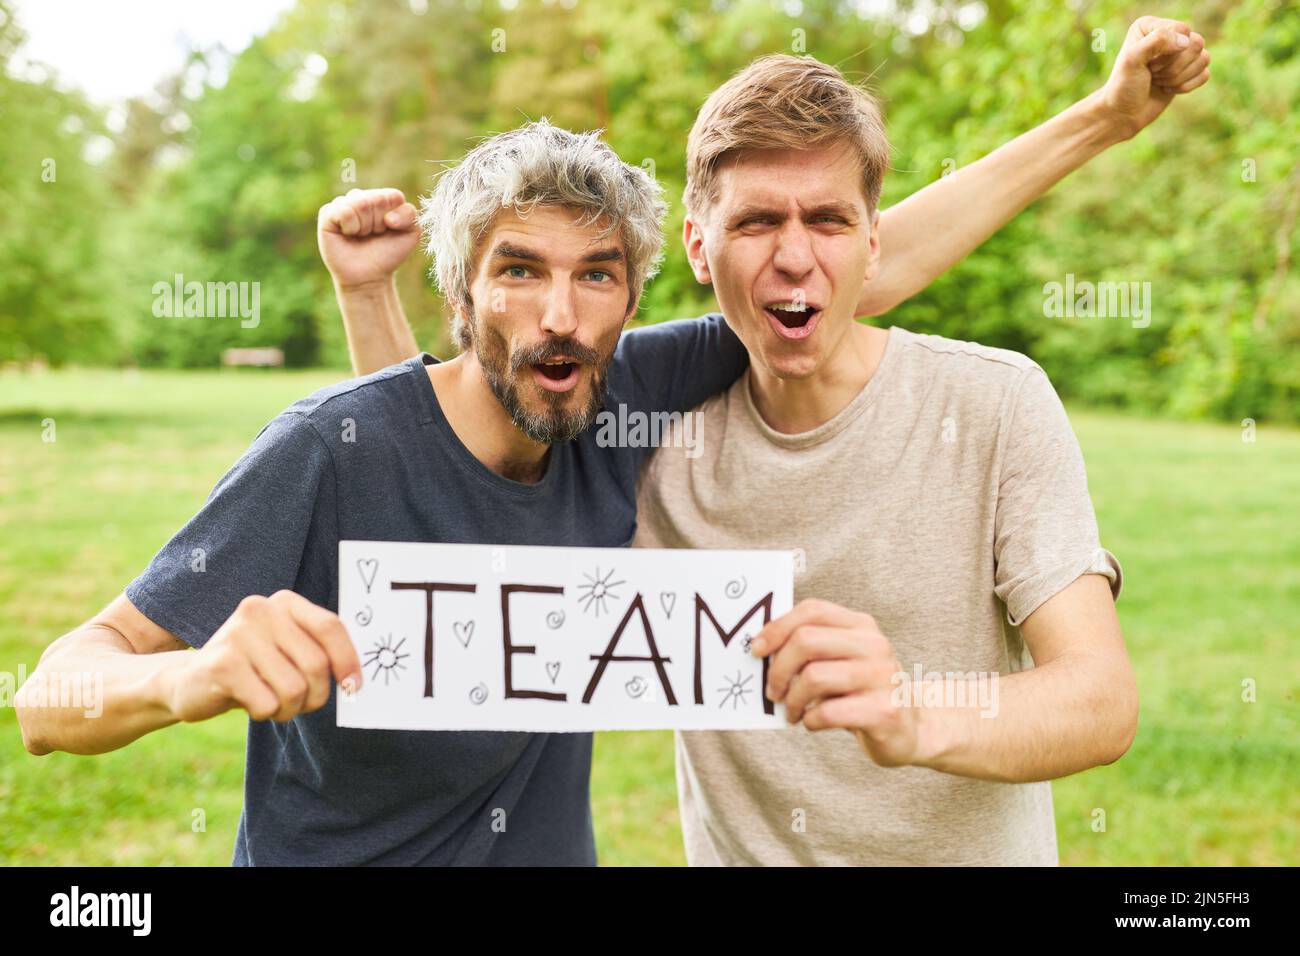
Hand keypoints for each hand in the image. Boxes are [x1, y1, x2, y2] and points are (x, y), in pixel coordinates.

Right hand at [168, 591, 362, 723]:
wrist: (190, 682)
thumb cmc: (253, 670)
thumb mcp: (287, 652)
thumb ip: (319, 654)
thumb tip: (355, 681)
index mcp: (284, 602)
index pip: (330, 627)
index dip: (348, 660)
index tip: (353, 687)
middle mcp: (261, 610)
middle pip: (316, 664)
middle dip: (315, 696)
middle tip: (299, 703)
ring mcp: (238, 635)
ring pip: (294, 689)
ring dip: (288, 709)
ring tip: (270, 701)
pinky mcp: (221, 664)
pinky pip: (267, 704)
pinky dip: (264, 713)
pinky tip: (246, 701)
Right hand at [317, 187, 419, 290]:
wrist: (369, 276)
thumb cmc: (388, 254)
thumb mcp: (410, 233)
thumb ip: (410, 214)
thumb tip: (388, 217)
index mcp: (382, 198)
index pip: (393, 196)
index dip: (395, 217)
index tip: (390, 230)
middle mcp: (362, 197)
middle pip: (376, 199)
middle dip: (378, 223)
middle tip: (373, 235)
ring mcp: (344, 204)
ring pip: (360, 203)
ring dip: (365, 226)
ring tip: (360, 236)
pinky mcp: (327, 214)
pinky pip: (343, 211)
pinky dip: (350, 227)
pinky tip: (347, 234)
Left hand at [752, 599, 919, 766]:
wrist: (909, 730)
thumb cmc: (861, 693)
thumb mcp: (842, 661)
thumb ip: (811, 649)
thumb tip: (760, 648)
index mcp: (862, 626)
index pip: (812, 611)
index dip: (777, 628)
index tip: (755, 650)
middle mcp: (875, 645)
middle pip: (806, 641)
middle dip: (778, 668)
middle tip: (772, 691)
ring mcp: (883, 677)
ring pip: (812, 677)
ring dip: (791, 700)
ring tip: (792, 712)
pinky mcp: (884, 711)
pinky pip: (828, 712)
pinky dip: (810, 720)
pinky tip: (813, 722)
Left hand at [1100, 16, 1210, 138]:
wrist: (1123, 114)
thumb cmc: (1124, 86)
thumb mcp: (1132, 60)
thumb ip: (1157, 41)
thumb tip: (1186, 41)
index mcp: (1151, 26)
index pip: (1182, 30)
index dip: (1169, 52)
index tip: (1148, 66)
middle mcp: (1168, 35)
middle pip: (1195, 44)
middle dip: (1173, 67)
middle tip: (1153, 75)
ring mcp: (1181, 53)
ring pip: (1204, 58)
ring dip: (1178, 77)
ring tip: (1158, 82)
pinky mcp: (1190, 71)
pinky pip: (1205, 74)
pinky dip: (1186, 86)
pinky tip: (1167, 89)